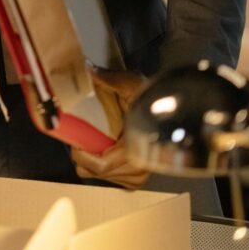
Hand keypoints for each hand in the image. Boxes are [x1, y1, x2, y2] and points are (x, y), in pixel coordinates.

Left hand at [72, 69, 148, 189]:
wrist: (173, 111)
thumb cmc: (153, 98)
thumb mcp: (131, 84)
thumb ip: (108, 79)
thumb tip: (87, 70)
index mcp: (137, 148)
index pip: (101, 165)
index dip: (82, 154)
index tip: (75, 139)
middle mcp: (141, 167)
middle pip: (97, 172)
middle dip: (84, 154)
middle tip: (82, 136)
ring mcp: (140, 175)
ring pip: (101, 176)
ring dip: (93, 160)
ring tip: (95, 141)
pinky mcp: (137, 178)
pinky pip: (110, 178)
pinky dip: (102, 166)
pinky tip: (105, 150)